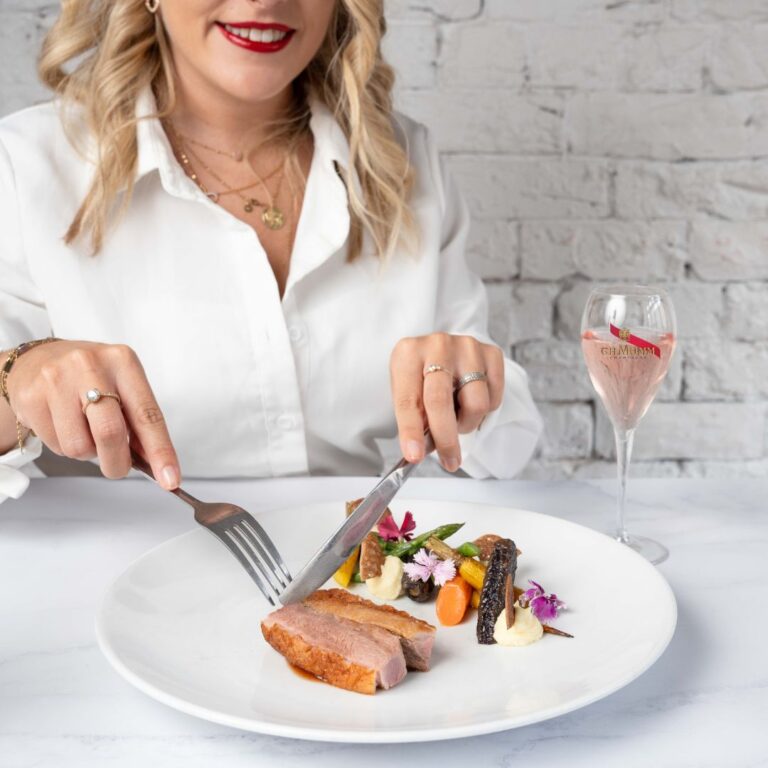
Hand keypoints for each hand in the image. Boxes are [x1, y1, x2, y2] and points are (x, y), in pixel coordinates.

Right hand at [5, 340, 180, 488]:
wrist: (36, 361)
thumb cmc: (89, 378)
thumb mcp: (121, 386)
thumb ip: (138, 421)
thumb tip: (155, 463)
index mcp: (123, 362)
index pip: (147, 414)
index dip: (160, 451)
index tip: (170, 478)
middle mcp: (90, 366)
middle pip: (110, 433)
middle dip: (118, 462)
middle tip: (118, 467)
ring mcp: (57, 380)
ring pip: (79, 446)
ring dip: (87, 452)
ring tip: (83, 430)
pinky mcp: (31, 397)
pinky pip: (55, 445)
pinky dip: (64, 446)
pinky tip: (62, 424)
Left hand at [390, 333, 503, 471]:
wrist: (441, 351)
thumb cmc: (421, 376)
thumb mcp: (407, 392)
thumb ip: (415, 419)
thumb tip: (422, 451)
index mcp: (408, 354)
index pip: (408, 399)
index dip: (411, 431)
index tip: (414, 456)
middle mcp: (438, 345)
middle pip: (441, 401)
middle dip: (445, 439)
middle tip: (449, 461)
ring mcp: (467, 347)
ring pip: (475, 404)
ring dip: (466, 424)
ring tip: (457, 419)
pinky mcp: (491, 353)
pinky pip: (494, 398)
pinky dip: (484, 411)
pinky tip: (470, 402)